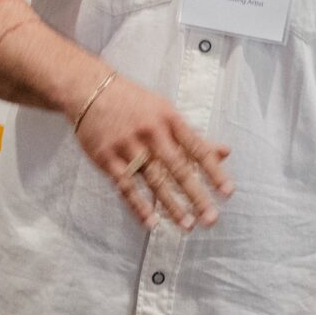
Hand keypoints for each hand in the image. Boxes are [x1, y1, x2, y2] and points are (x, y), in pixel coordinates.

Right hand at [75, 77, 231, 229]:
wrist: (87, 89)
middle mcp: (150, 132)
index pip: (197, 148)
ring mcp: (127, 145)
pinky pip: (125, 185)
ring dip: (171, 205)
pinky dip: (138, 205)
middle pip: (177, 167)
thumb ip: (193, 136)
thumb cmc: (132, 102)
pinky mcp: (106, 157)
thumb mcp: (165, 112)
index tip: (228, 193)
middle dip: (196, 195)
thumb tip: (225, 152)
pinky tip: (151, 221)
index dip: (214, 171)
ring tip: (187, 225)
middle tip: (211, 219)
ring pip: (153, 180)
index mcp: (169, 119)